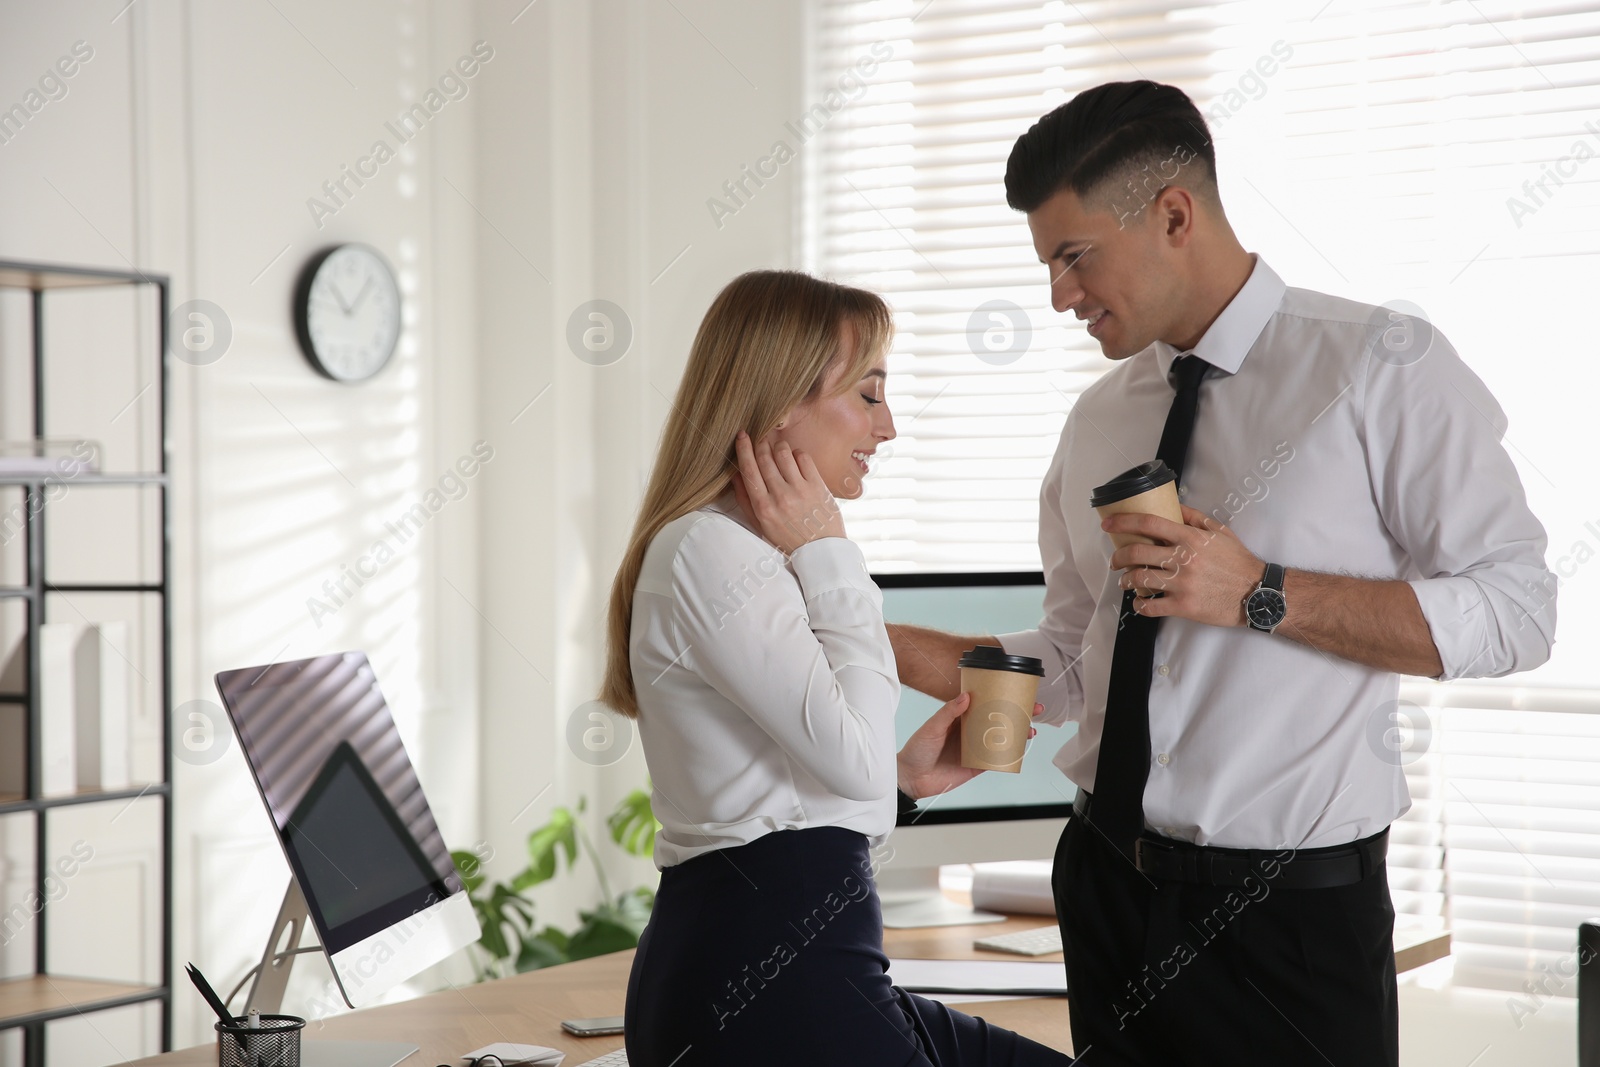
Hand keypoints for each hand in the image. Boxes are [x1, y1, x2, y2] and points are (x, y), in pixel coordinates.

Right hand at [730, 430, 844, 555]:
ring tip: (778, 449)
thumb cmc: (787, 537)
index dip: (744, 448)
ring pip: (783, 453)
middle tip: (761, 438)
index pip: (749, 470)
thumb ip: (745, 499)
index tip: (742, 435)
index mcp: (763, 507)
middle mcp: (780, 496)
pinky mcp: (818, 486)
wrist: (820, 550)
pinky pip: (804, 458)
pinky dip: (797, 454)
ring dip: (778, 446)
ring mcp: (800, 490)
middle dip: (760, 443)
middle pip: (765, 458)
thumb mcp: (760, 524)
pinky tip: (795, 460)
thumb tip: (735, 474)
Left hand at [896, 691, 1042, 800]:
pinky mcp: (976, 766)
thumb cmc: (916, 751)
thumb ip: (948, 712)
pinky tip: (1019, 750)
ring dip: (1018, 735)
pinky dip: (1009, 756)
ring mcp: (975, 749)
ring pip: (1002, 740)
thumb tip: (965, 697)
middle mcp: (970, 732)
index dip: (1000, 697)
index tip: (1015, 690)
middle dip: (1017, 714)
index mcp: (960, 719)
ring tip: (1031, 730)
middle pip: (999, 721)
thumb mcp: (931, 728)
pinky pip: (996, 761)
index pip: (984, 705)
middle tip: (1034, 709)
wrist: (910, 779)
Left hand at [1104, 504, 1261, 626]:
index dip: (1123, 522)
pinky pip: (1151, 606)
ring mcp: (1182, 584)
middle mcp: (1183, 559)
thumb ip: (1195, 518)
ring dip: (1126, 580)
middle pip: (1136, 552)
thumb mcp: (1220, 532)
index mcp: (1190, 538)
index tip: (1107, 524)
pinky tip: (1139, 603)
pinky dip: (1139, 606)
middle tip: (1115, 561)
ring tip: (1125, 581)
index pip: (1149, 523)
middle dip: (1118, 557)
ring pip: (1139, 579)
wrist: (1257, 592)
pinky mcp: (1184, 606)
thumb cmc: (1238, 561)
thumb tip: (1173, 505)